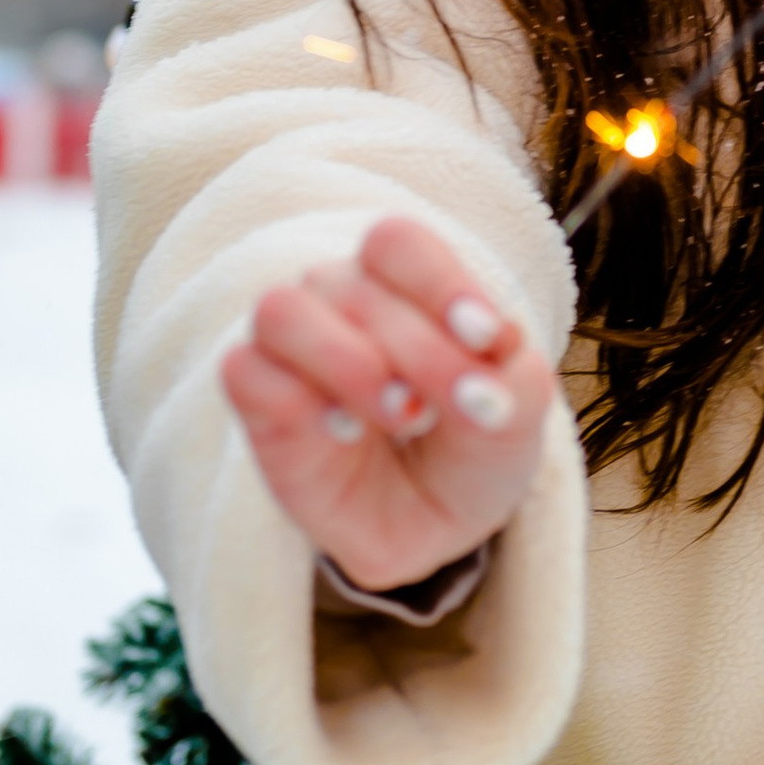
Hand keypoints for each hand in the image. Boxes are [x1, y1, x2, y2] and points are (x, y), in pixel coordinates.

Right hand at [221, 215, 553, 594]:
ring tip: (402, 416)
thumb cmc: (473, 444)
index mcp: (404, 280)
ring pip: (282, 310)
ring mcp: (292, 346)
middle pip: (358, 287)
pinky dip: (298, 400)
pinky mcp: (258, 402)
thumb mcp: (516, 416)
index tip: (487, 339)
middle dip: (421, 352)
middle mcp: (339, 297)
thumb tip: (484, 367)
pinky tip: (347, 434)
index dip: (440, 283)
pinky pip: (246, 370)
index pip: (397, 242)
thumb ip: (512, 382)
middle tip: (458, 408)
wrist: (436, 522)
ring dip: (348, 362)